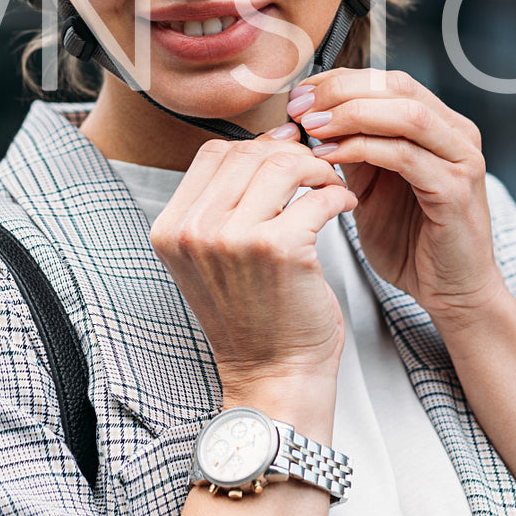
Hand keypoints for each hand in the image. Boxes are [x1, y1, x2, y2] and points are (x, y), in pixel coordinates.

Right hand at [149, 135, 355, 396]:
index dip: (256, 147)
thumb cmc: (255, 318)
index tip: (286, 159)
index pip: (214, 152)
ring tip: (330, 187)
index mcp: (171, 228)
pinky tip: (344, 207)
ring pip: (282, 163)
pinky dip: (338, 195)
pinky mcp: (278, 248)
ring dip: (316, 169)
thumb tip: (273, 139)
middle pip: (248, 152)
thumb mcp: (216, 256)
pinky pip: (317, 195)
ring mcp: (232, 239)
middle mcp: (194, 230)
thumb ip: (228, 202)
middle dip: (291, 155)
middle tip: (317, 173)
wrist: (274, 376)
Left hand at [287, 68, 508, 329]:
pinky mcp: (455, 190)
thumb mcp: (372, 185)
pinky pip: (405, 156)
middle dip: (340, 90)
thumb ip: (352, 149)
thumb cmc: (412, 241)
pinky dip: (362, 148)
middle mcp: (457, 134)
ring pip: (405, 114)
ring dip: (350, 114)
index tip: (299, 94)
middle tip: (299, 106)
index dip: (340, 80)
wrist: (450, 292)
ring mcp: (461, 160)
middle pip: (396, 86)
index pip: (388, 80)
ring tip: (309, 127)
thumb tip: (309, 120)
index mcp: (440, 125)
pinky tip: (329, 156)